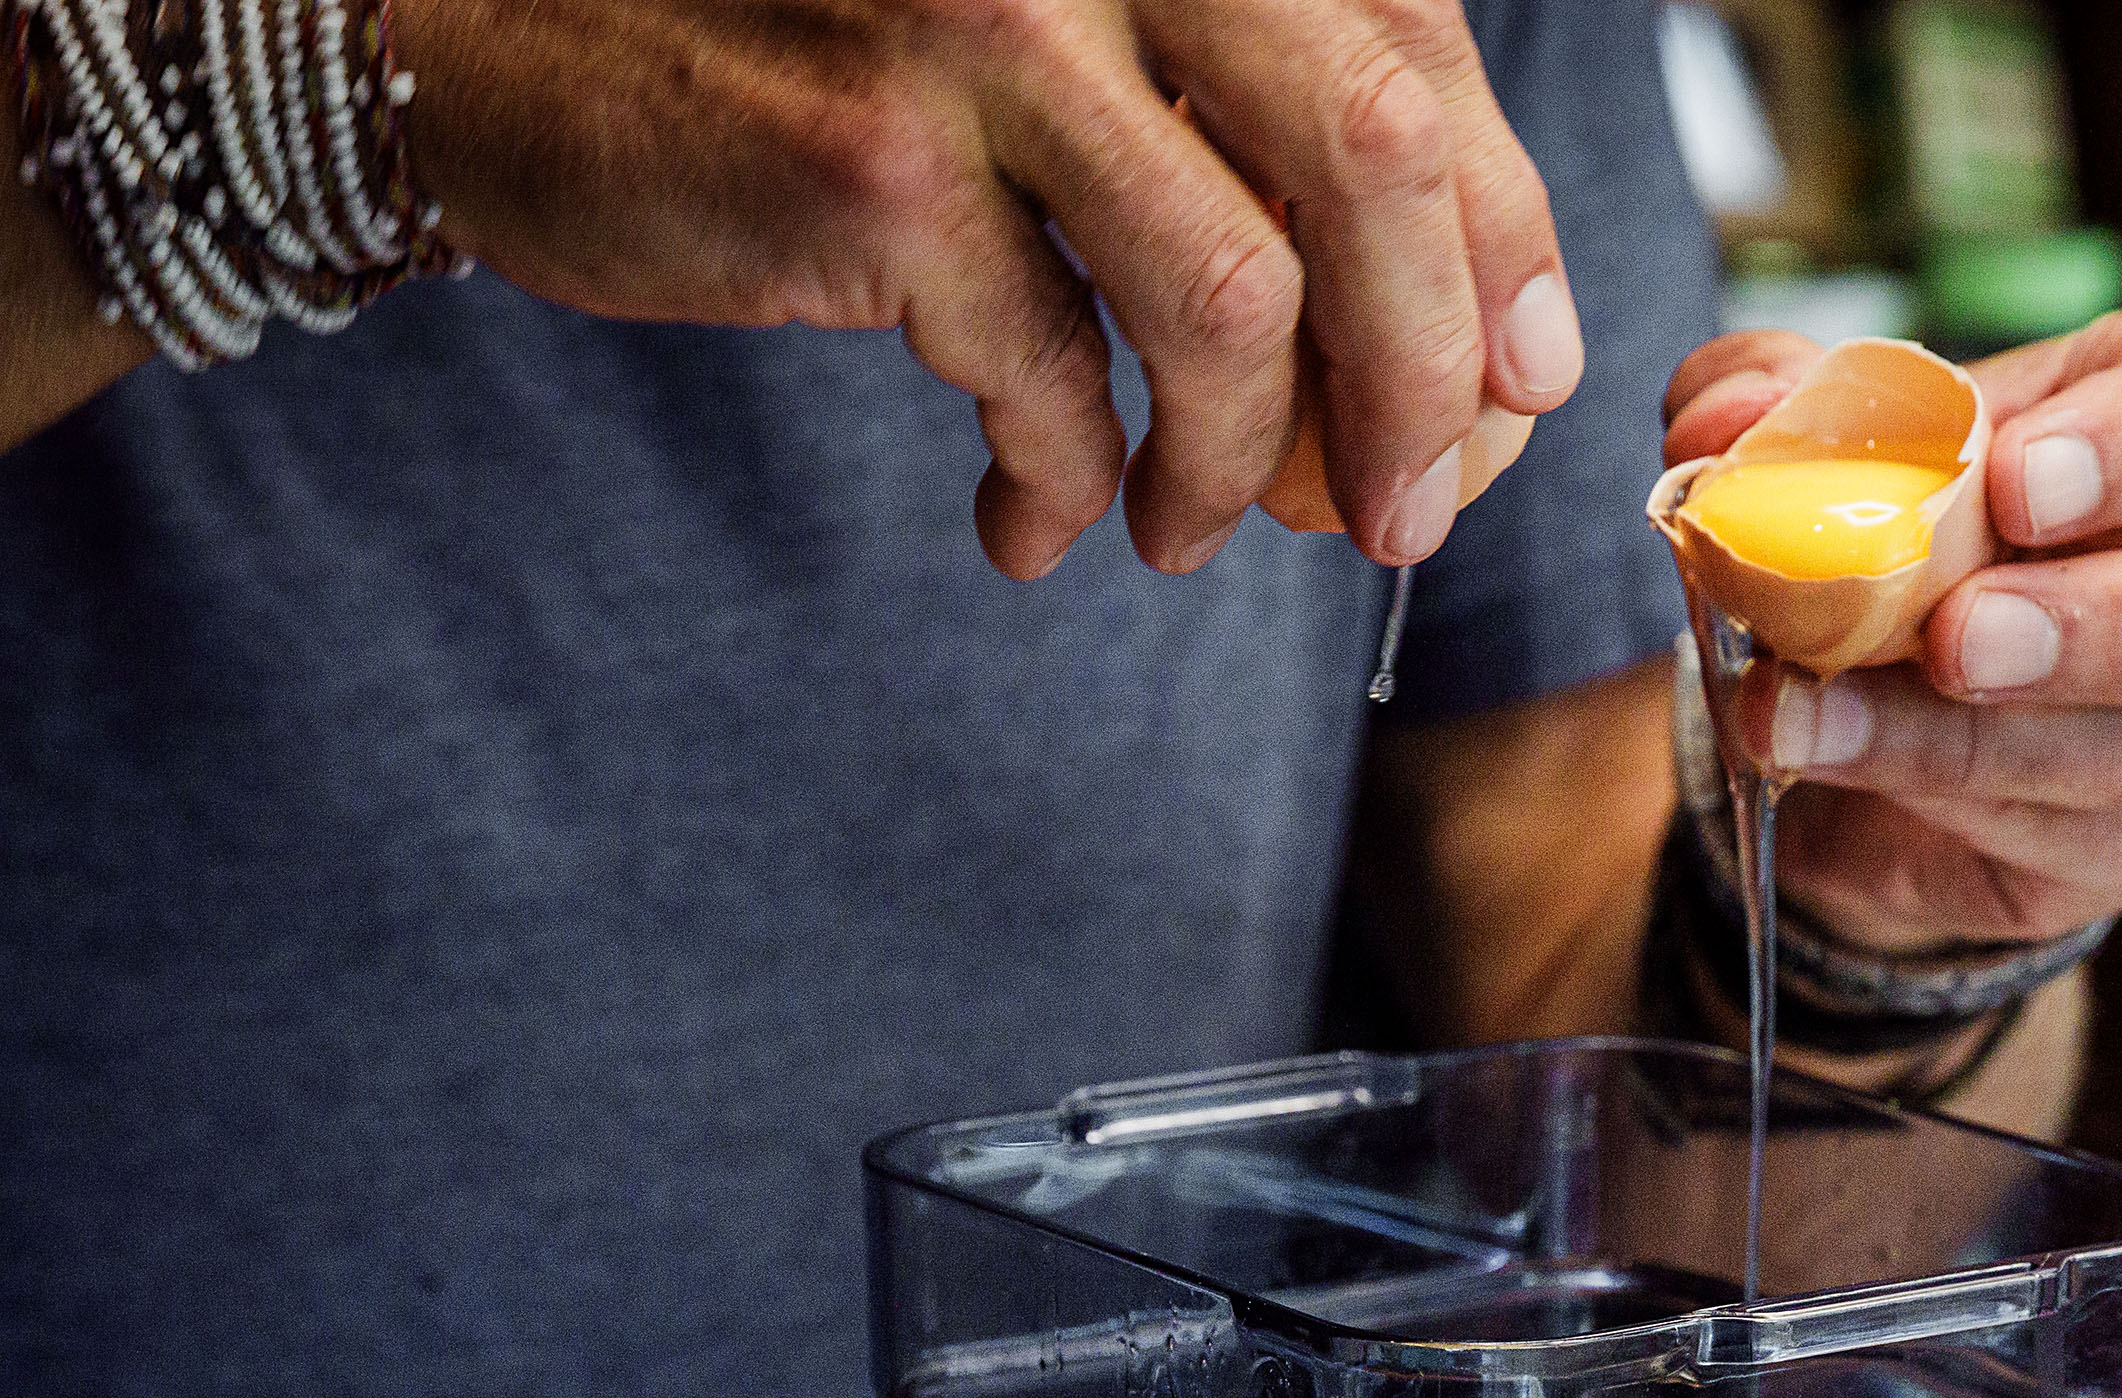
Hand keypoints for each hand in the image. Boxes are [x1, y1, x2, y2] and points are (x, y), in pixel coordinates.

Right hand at [392, 0, 1585, 577]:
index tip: (1523, 378)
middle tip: (1421, 512)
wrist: (508, 31)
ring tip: (1194, 531)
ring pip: (1231, 296)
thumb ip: (1249, 116)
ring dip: (1242, 463)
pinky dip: (1074, 485)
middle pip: (1372, 160)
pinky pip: (1052, 380)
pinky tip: (1039, 523)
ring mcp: (980, 18)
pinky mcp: (869, 159)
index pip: (1415, 43)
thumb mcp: (1065, 24)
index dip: (1505, 231)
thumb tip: (1482, 331)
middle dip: (1426, 375)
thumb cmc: (828, 34)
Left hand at [1661, 307, 2121, 950]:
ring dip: (1962, 738)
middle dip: (2109, 621)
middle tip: (1958, 637)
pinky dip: (1938, 801)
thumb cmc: (1908, 537)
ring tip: (1813, 713)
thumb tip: (1720, 422)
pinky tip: (1837, 761)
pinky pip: (2076, 838)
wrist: (1884, 720)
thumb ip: (1765, 403)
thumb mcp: (1828, 446)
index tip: (2012, 477)